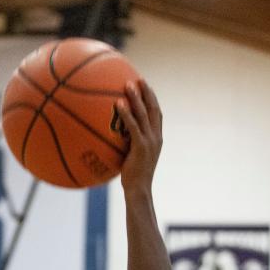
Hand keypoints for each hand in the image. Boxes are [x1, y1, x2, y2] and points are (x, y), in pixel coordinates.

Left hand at [113, 78, 162, 194]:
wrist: (138, 190)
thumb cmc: (132, 179)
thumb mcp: (131, 159)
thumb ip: (127, 147)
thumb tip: (112, 140)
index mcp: (156, 139)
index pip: (157, 115)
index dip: (152, 100)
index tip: (146, 87)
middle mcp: (156, 137)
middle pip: (153, 109)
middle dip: (147, 92)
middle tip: (139, 79)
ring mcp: (150, 141)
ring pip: (144, 114)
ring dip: (137, 97)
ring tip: (128, 84)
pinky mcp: (141, 146)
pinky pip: (133, 126)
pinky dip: (127, 113)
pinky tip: (118, 104)